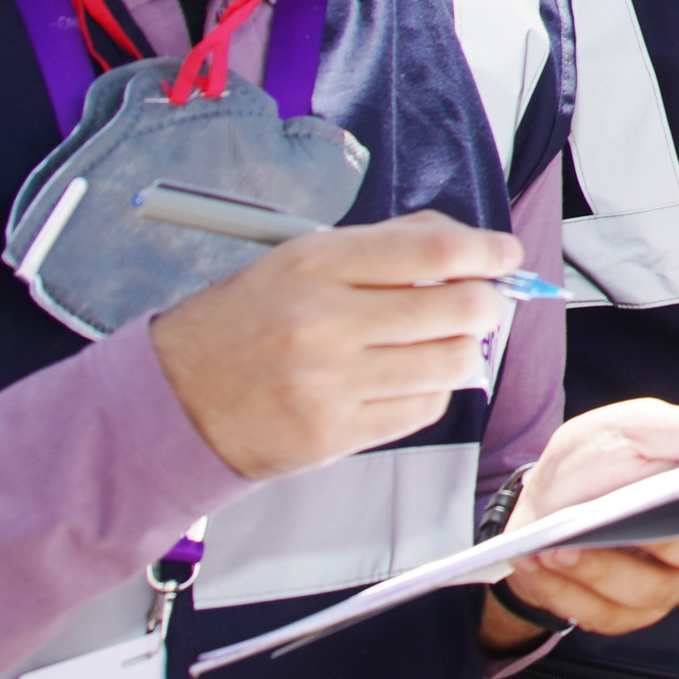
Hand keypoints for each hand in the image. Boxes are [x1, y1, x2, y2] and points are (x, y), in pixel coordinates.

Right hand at [148, 212, 518, 480]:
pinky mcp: (337, 432)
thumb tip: (463, 246)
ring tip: (438, 344)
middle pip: (459, 309)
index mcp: (315, 264)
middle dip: (484, 304)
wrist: (173, 401)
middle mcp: (326, 321)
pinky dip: (430, 391)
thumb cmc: (241, 324)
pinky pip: (424, 408)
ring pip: (453, 363)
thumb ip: (380, 248)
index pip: (434, 252)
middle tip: (477, 304)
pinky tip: (403, 380)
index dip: (487, 252)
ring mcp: (332, 382)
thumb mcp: (295, 261)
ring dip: (461, 351)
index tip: (505, 255)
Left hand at [484, 398, 678, 644]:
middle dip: (650, 540)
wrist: (540, 503)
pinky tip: (540, 567)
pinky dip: (566, 592)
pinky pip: (604, 616)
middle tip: (607, 524)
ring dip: (596, 571)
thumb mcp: (633, 430)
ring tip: (556, 549)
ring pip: (648, 593)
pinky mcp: (624, 614)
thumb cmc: (593, 464)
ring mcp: (663, 586)